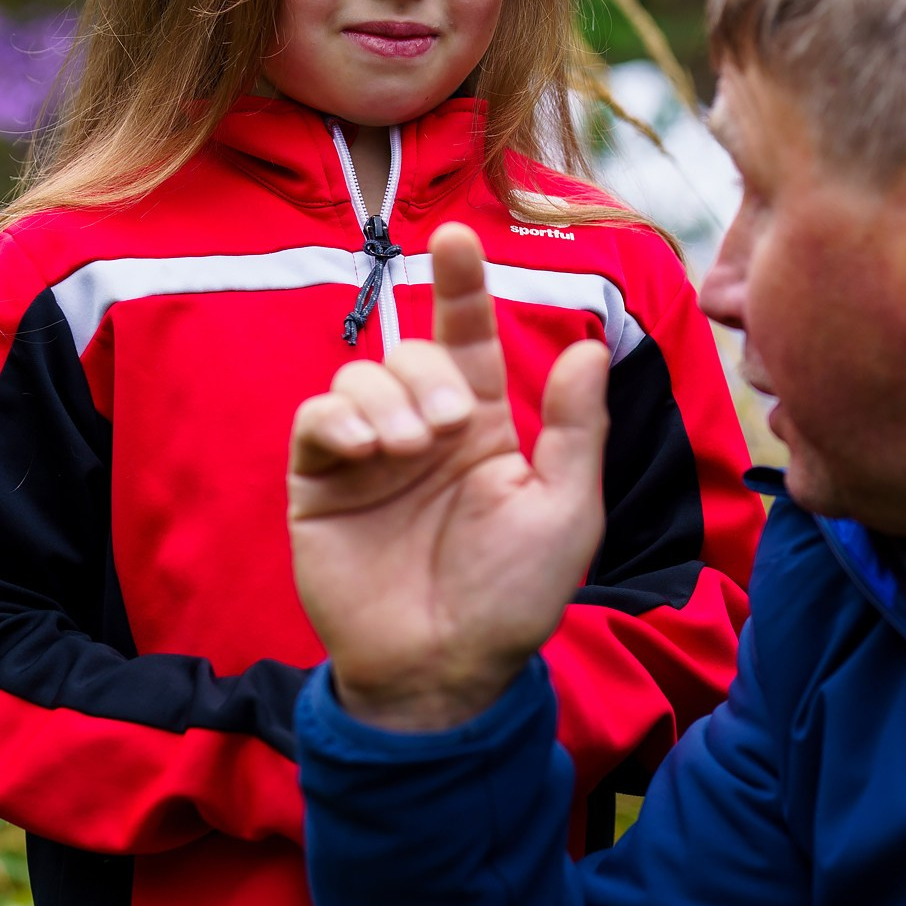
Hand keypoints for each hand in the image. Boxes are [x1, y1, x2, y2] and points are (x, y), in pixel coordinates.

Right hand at [289, 222, 609, 731]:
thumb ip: (574, 429)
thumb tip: (591, 347)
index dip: (461, 285)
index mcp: (481, 429)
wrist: (443, 670)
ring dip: (385, 397)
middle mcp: (421, 431)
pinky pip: (315, 420)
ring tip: (405, 450)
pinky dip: (338, 419)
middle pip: (410, 351)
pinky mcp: (320, 486)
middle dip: (425, 369)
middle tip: (444, 426)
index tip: (456, 235)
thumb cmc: (512, 599)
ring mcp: (367, 457)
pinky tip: (366, 450)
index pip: (468, 337)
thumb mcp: (565, 511)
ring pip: (359, 376)